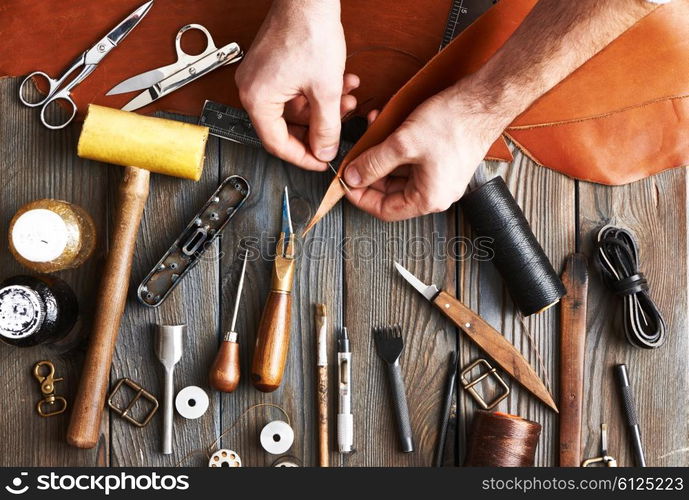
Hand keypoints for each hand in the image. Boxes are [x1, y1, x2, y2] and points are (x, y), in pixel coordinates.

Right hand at [235, 0, 357, 170]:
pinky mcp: (272, 65)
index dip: (303, 157)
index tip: (321, 162)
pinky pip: (294, 90)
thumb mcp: (326, 90)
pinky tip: (341, 84)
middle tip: (339, 131)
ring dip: (323, 107)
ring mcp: (261, 76)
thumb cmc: (309, 31)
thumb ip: (326, 128)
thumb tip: (324, 151)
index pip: (277, 144)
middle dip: (319, 127)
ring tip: (348, 100)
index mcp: (257, 99)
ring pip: (295, 107)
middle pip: (287, 127)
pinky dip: (317, 91)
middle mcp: (252, 89)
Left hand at [343, 83, 509, 220]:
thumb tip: (353, 177)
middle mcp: (436, 193)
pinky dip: (396, 149)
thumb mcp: (402, 144)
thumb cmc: (453, 123)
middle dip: (369, 172)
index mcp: (428, 199)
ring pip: (399, 174)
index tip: (345, 182)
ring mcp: (440, 177)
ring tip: (370, 135)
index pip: (384, 210)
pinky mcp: (442, 161)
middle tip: (353, 158)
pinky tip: (386, 129)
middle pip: (390, 192)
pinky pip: (411, 162)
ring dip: (381, 156)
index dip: (361, 197)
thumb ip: (373, 163)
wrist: (484, 100)